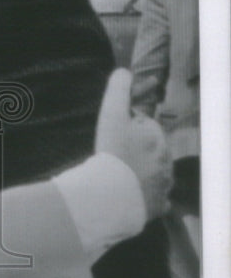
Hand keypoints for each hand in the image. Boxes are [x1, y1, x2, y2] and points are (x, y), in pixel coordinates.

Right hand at [95, 69, 172, 219]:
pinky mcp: (158, 206)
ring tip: (120, 177)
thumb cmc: (111, 153)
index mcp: (157, 137)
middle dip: (136, 150)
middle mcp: (166, 160)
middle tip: (113, 156)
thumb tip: (123, 71)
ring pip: (155, 174)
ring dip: (142, 173)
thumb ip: (118, 89)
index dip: (126, 129)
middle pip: (150, 150)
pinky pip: (156, 199)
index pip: (144, 126)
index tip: (112, 137)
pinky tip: (132, 196)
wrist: (111, 195)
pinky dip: (147, 197)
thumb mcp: (111, 114)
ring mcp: (164, 185)